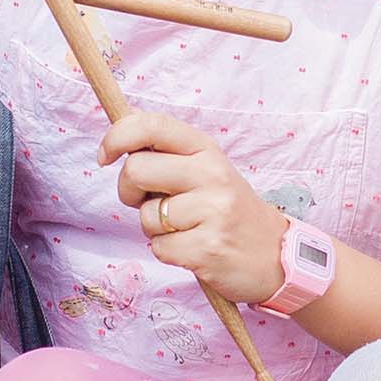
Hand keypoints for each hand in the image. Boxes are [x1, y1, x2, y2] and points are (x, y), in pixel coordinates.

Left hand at [100, 112, 289, 304]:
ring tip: (185, 229)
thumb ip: (168, 156)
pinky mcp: (208, 248)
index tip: (105, 157)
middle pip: (135, 170)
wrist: (275, 255)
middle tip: (152, 203)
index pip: (151, 125)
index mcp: (206, 150)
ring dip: (155, 228)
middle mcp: (211, 174)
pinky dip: (168, 252)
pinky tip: (193, 249)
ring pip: (146, 217)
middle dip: (130, 192)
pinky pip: (159, 248)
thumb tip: (118, 142)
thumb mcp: (206, 171)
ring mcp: (212, 211)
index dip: (117, 136)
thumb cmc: (228, 211)